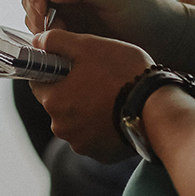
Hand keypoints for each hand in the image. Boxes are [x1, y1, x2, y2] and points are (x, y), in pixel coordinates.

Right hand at [22, 0, 185, 62]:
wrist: (164, 37)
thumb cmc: (148, 10)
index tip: (42, 12)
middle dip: (34, 13)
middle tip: (48, 33)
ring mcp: (71, 9)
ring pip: (37, 16)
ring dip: (41, 29)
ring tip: (61, 40)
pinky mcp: (73, 30)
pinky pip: (49, 33)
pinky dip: (49, 41)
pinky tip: (64, 47)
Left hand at [29, 28, 152, 162]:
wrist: (157, 108)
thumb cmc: (122, 73)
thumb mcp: (89, 46)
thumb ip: (57, 41)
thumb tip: (37, 40)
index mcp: (53, 100)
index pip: (38, 82)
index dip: (54, 70)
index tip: (71, 64)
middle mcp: (61, 127)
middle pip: (58, 103)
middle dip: (72, 90)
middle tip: (98, 77)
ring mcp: (81, 144)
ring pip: (76, 121)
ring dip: (87, 110)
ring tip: (113, 96)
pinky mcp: (100, 155)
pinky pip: (94, 137)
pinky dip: (102, 127)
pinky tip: (119, 113)